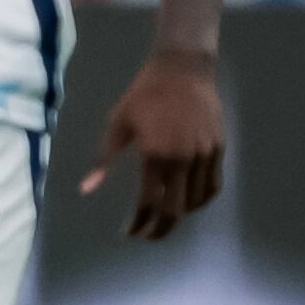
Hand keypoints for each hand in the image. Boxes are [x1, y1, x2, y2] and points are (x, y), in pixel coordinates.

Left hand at [81, 47, 223, 241]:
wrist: (183, 69)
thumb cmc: (144, 94)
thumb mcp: (117, 123)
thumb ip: (104, 159)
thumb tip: (86, 189)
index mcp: (156, 155)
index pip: (149, 202)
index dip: (139, 223)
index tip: (130, 232)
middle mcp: (183, 160)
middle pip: (175, 210)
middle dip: (160, 229)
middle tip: (147, 235)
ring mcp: (204, 155)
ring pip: (196, 202)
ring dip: (180, 216)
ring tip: (164, 219)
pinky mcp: (218, 149)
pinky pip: (213, 186)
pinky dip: (201, 201)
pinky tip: (188, 203)